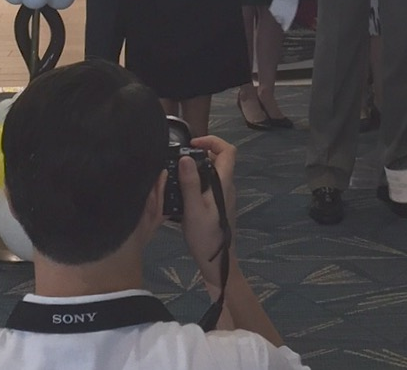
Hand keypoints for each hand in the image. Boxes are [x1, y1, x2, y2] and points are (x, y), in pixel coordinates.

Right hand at [180, 134, 237, 289]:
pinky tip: (183, 191)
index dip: (212, 141)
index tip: (193, 144)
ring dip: (198, 167)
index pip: (228, 151)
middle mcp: (227, 186)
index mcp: (224, 183)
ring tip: (178, 173)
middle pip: (220, 159)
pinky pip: (210, 184)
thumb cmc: (206, 236)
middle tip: (180, 159)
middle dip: (201, 153)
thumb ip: (190, 183)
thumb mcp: (193, 209)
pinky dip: (198, 180)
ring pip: (214, 172)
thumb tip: (186, 156)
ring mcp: (224, 197)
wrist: (217, 264)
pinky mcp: (218, 206)